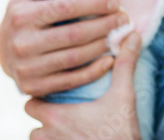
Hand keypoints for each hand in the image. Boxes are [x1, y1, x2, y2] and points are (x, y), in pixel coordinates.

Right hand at [0, 0, 125, 96]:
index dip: (94, 5)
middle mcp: (21, 43)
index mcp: (21, 16)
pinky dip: (93, 72)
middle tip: (124, 19)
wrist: (1, 52)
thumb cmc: (25, 17)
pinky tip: (110, 61)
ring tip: (119, 36)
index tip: (115, 2)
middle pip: (74, 34)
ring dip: (102, 46)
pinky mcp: (33, 88)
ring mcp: (26, 68)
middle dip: (105, 25)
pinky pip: (70, 81)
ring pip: (75, 57)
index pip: (66, 8)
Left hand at [25, 32, 142, 139]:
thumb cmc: (120, 132)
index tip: (57, 95)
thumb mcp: (124, 96)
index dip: (42, 98)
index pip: (31, 102)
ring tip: (68, 131)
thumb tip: (133, 34)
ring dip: (48, 137)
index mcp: (56, 116)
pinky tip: (74, 139)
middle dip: (44, 121)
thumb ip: (125, 64)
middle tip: (64, 115)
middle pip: (32, 124)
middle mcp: (46, 136)